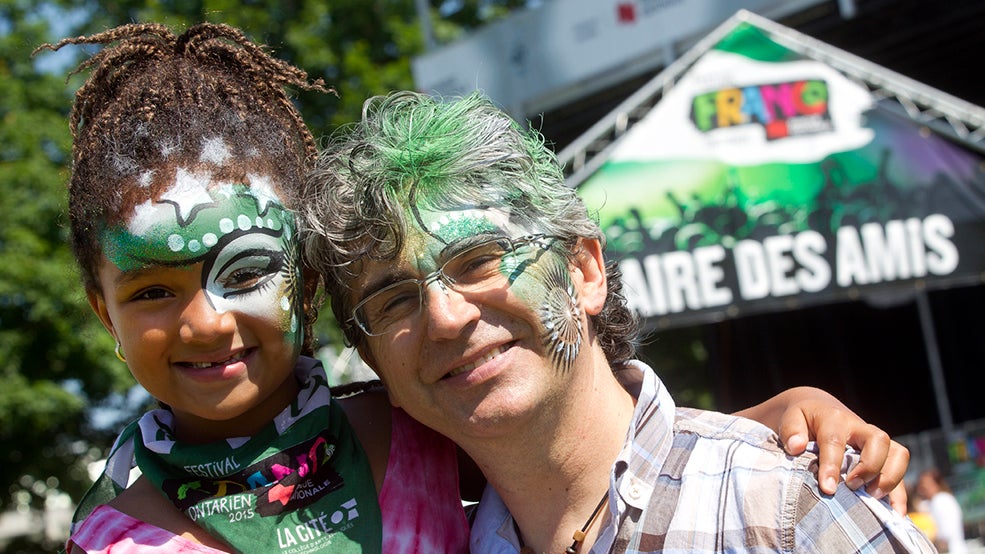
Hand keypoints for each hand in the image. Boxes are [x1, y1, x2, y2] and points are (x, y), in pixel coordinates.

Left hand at [735, 386, 908, 512]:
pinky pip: (901, 470)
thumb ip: (791, 431)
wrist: (819, 409)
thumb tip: (796, 446)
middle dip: (869, 467)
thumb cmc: (803, 419)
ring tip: (871, 498)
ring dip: (890, 478)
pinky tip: (894, 513)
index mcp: (835, 419)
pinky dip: (900, 492)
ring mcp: (875, 442)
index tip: (827, 489)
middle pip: (879, 441)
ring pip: (898, 453)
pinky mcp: (885, 455)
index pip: (836, 441)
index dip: (832, 466)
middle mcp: (860, 428)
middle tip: (851, 486)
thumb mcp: (791, 418)